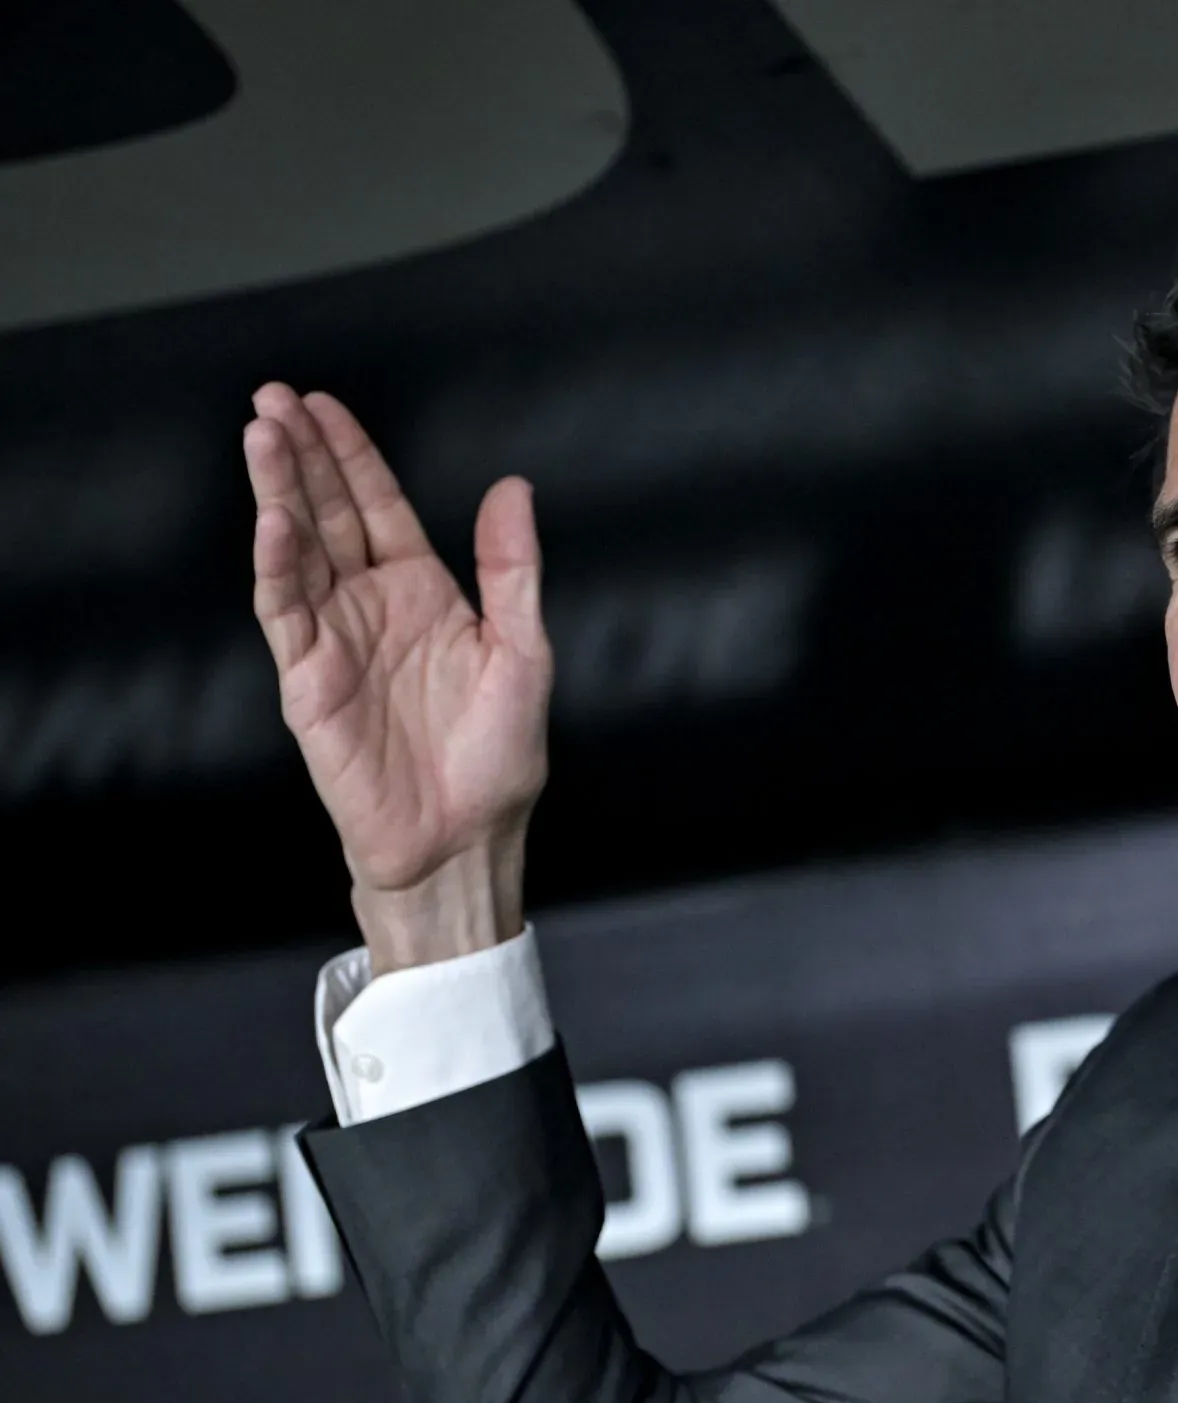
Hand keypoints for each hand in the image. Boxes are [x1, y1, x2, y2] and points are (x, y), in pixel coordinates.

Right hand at [244, 385, 551, 970]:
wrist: (466, 837)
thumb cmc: (497, 756)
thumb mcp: (523, 651)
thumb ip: (513, 570)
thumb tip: (514, 488)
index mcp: (421, 593)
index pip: (376, 507)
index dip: (349, 455)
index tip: (320, 404)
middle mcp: (371, 607)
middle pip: (326, 515)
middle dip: (299, 456)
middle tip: (270, 398)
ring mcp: (335, 641)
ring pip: (295, 552)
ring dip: (277, 494)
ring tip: (261, 436)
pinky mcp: (309, 682)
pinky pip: (287, 614)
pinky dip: (277, 567)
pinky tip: (273, 523)